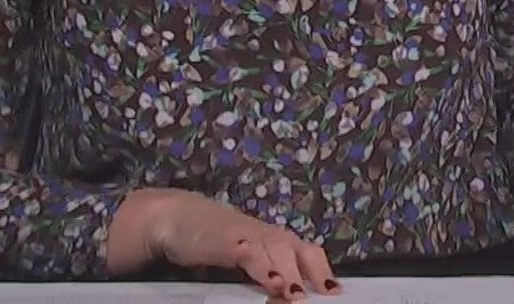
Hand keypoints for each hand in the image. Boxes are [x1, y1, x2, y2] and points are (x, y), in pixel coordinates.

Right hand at [112, 188, 339, 298]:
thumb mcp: (248, 261)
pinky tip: (269, 280)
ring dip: (289, 272)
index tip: (336, 294)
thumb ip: (269, 278)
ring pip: (277, 249)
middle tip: (326, 297)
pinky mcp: (225, 239)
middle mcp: (267, 235)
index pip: (309, 254)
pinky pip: (246, 251)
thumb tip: (290, 297)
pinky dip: (260, 265)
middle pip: (299, 250)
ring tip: (296, 295)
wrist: (177, 218)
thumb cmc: (218, 242)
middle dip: (315, 273)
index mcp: (278, 241)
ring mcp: (246, 235)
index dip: (324, 272)